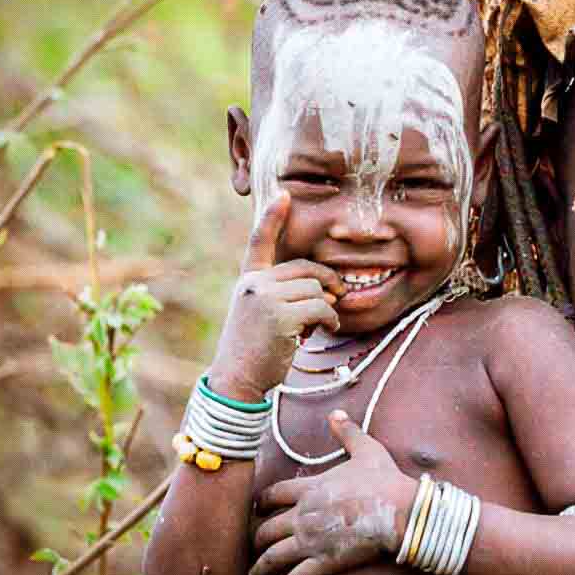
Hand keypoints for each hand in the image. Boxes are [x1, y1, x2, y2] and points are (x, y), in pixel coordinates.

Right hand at [209, 192, 345, 398]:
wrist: (237, 379)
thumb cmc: (256, 350)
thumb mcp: (262, 315)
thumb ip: (284, 295)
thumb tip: (327, 290)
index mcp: (249, 281)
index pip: (260, 242)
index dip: (273, 218)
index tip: (284, 194)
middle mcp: (255, 284)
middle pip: (306, 269)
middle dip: (327, 283)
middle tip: (336, 300)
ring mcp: (265, 298)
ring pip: (316, 290)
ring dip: (327, 309)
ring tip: (317, 327)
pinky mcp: (279, 316)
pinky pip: (321, 308)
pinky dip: (329, 320)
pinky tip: (322, 332)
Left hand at [248, 411, 417, 574]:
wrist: (401, 510)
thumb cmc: (384, 480)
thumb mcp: (366, 450)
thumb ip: (347, 432)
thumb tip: (336, 413)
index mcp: (309, 489)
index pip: (271, 495)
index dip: (260, 503)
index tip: (256, 509)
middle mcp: (303, 515)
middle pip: (265, 529)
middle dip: (256, 538)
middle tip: (252, 545)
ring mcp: (311, 541)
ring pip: (273, 557)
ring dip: (260, 567)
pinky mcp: (324, 562)